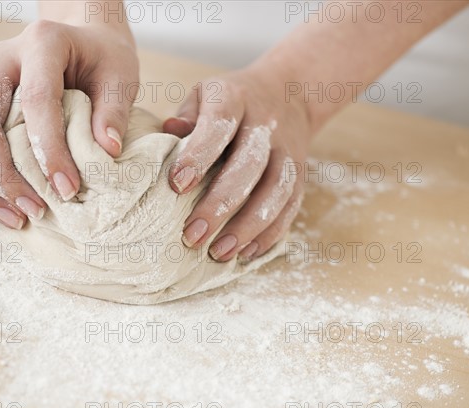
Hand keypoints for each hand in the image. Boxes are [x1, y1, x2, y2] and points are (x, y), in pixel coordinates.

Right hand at [0, 20, 138, 228]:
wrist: (83, 42)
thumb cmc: (104, 59)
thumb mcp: (120, 76)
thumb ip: (113, 111)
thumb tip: (107, 152)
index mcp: (41, 44)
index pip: (35, 99)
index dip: (49, 149)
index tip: (68, 189)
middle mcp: (2, 61)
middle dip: (5, 173)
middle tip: (37, 210)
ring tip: (16, 219)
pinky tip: (2, 208)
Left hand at [164, 66, 309, 261]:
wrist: (288, 93)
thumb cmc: (232, 102)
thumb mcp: (205, 95)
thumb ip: (187, 117)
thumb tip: (167, 134)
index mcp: (235, 99)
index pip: (218, 125)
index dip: (198, 155)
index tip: (176, 186)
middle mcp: (266, 124)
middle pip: (248, 166)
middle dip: (219, 204)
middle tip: (192, 236)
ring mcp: (288, 150)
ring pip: (276, 191)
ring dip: (248, 226)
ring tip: (219, 252)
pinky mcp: (301, 174)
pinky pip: (291, 206)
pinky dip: (270, 233)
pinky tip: (246, 253)